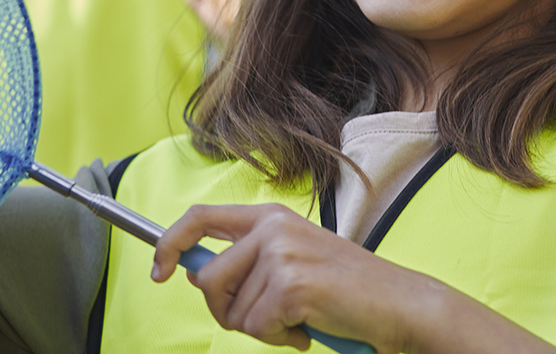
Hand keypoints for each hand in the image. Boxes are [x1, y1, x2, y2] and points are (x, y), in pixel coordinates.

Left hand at [150, 203, 418, 350]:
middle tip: (266, 321)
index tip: (159, 271)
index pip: (199, 217)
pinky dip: (279, 338)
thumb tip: (195, 274)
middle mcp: (272, 227)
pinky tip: (308, 328)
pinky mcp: (291, 283)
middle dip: (226, 312)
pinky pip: (256, 327)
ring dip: (262, 329)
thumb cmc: (345, 291)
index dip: (169, 244)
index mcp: (270, 217)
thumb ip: (248, 263)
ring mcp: (281, 253)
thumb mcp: (292, 262)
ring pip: (233, 311)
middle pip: (208, 279)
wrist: (397, 304)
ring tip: (299, 320)